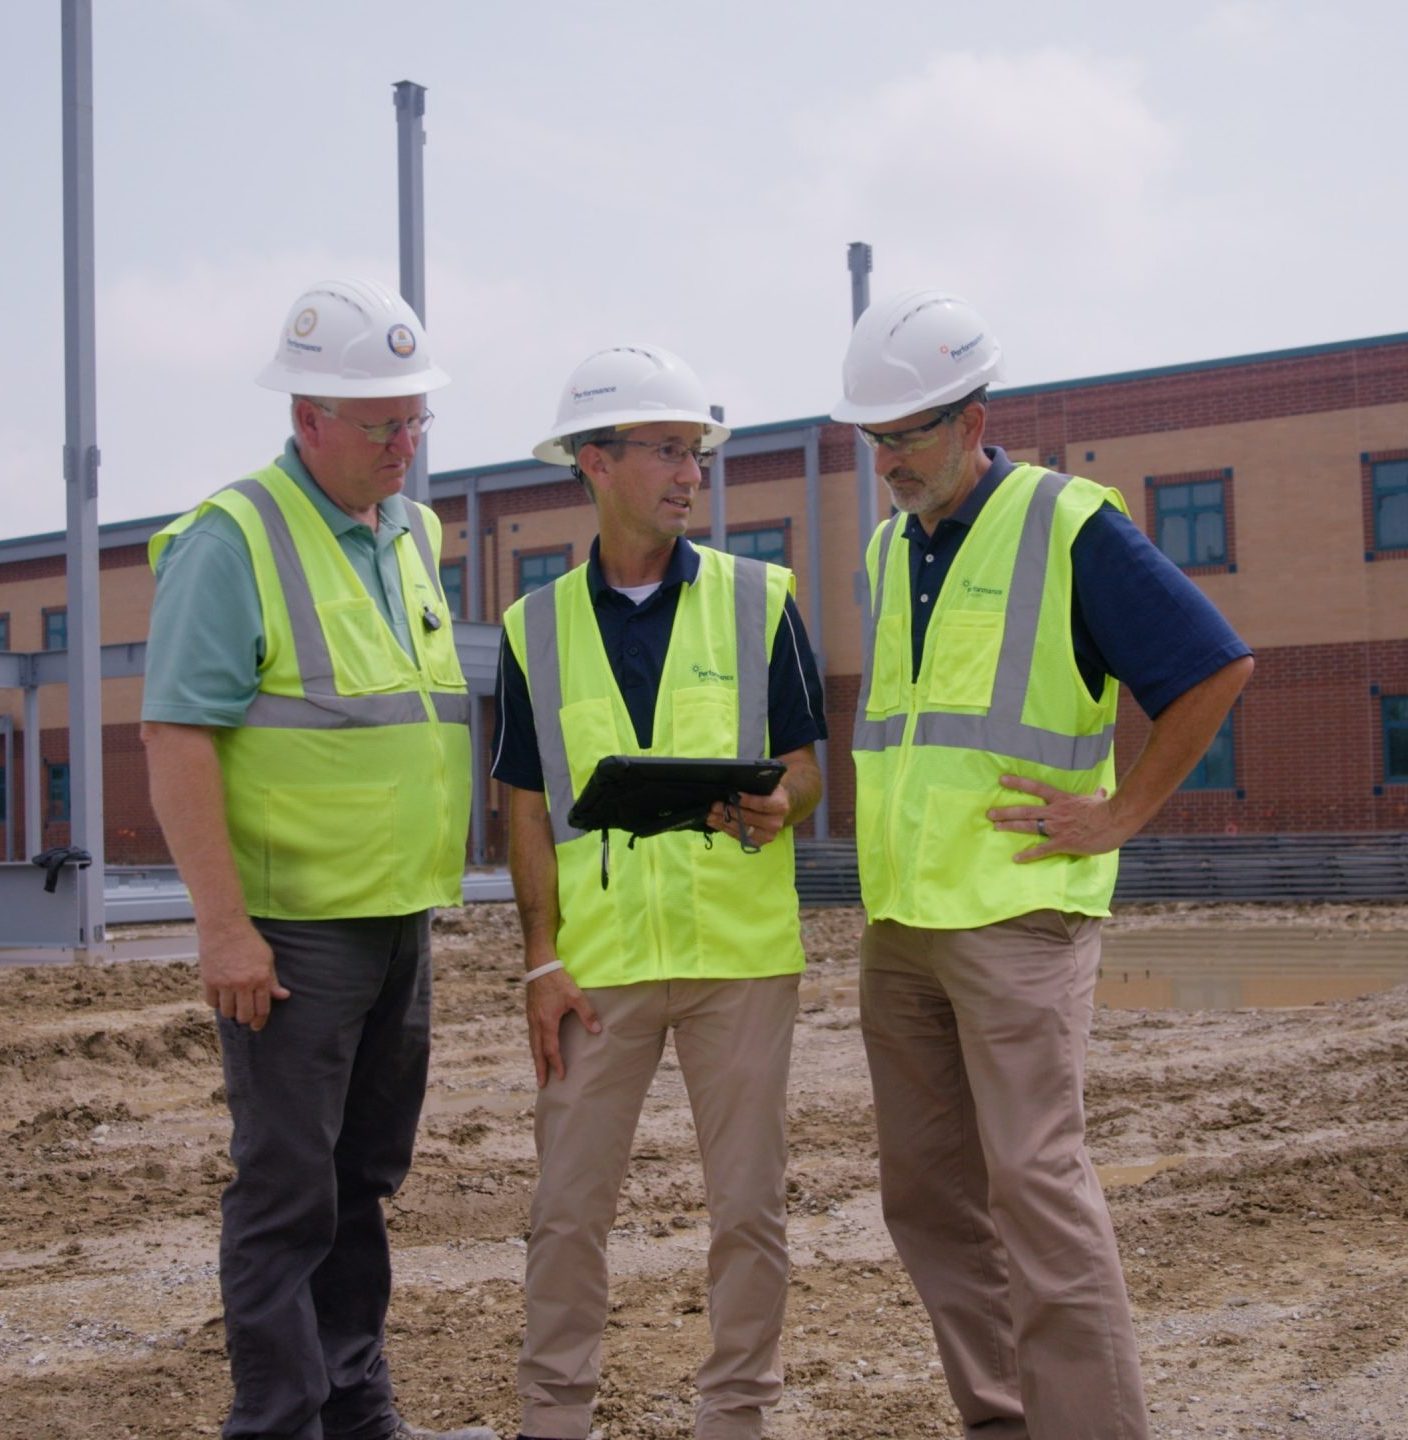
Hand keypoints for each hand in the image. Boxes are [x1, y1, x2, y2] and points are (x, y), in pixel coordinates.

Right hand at [197, 917, 289, 1030]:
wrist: (225, 927)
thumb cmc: (249, 941)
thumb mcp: (267, 959)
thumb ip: (273, 980)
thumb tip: (283, 996)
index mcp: (260, 978)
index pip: (262, 1009)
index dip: (260, 1021)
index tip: (257, 1026)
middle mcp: (243, 983)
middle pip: (243, 1016)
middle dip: (245, 1018)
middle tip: (244, 1014)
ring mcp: (225, 983)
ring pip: (227, 1012)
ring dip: (230, 1010)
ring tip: (233, 1001)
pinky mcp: (209, 981)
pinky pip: (212, 1003)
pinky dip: (216, 1002)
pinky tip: (221, 995)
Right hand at [526, 966, 600, 1086]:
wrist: (539, 965)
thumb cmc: (557, 980)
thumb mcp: (575, 996)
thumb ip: (587, 1014)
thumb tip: (597, 1031)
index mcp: (546, 1022)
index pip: (551, 1049)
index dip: (556, 1064)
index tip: (561, 1076)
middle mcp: (536, 1023)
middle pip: (537, 1051)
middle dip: (540, 1068)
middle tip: (541, 1084)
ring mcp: (531, 1017)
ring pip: (532, 1043)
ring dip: (536, 1058)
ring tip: (539, 1069)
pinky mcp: (530, 1011)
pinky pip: (531, 1034)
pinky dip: (534, 1045)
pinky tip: (538, 1046)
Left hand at [706, 783, 789, 847]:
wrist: (775, 807)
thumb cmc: (767, 793)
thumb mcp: (765, 785)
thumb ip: (753, 786)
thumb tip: (733, 788)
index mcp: (780, 805)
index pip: (762, 804)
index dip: (748, 801)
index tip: (734, 795)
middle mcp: (775, 823)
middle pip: (750, 818)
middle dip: (730, 811)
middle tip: (715, 805)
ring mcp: (767, 835)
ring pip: (742, 830)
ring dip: (724, 822)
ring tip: (711, 815)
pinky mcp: (758, 843)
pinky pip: (739, 837)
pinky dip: (726, 829)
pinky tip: (715, 822)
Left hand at [987, 775, 1131, 862]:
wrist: (1116, 820)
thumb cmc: (1108, 810)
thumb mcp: (1099, 799)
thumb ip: (1096, 795)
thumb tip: (1102, 791)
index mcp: (1062, 800)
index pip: (1036, 788)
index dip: (1018, 783)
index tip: (1002, 780)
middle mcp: (1056, 812)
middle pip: (1026, 810)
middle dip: (1006, 811)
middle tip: (989, 813)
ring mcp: (1058, 827)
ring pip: (1029, 826)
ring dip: (1010, 827)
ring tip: (995, 827)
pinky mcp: (1063, 842)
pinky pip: (1042, 849)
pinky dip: (1029, 854)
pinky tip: (1016, 858)